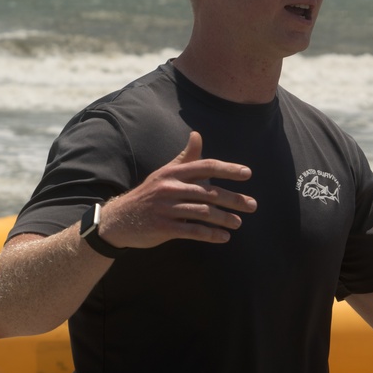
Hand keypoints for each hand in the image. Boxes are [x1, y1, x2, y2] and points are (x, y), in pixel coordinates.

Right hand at [96, 132, 257, 248]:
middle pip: (209, 191)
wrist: (119, 219)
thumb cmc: (149, 194)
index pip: (205, 166)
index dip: (227, 169)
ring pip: (203, 212)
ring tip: (238, 223)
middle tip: (252, 205)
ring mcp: (166, 208)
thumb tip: (197, 134)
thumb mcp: (165, 173)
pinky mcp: (163, 227)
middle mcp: (170, 188)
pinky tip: (224, 238)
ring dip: (224, 219)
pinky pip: (192, 231)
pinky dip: (210, 235)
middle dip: (233, 199)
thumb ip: (185, 157)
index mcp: (173, 172)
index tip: (247, 174)